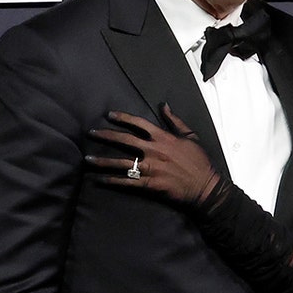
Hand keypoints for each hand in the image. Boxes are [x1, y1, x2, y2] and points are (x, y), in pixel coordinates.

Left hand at [86, 105, 220, 206]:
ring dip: (102, 161)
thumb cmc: (199, 161)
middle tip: (91, 133)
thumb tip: (164, 105)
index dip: (123, 118)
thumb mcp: (191, 136)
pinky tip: (100, 180)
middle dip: (105, 136)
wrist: (205, 187)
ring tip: (87, 159)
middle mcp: (153, 151)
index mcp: (163, 138)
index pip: (138, 124)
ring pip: (120, 163)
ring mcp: (150, 169)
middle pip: (124, 141)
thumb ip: (175, 120)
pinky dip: (112, 181)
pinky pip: (126, 182)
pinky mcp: (149, 185)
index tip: (109, 116)